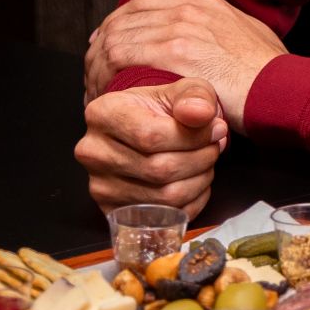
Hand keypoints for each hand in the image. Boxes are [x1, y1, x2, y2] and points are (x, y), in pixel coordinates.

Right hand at [76, 78, 229, 216]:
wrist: (145, 130)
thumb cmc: (162, 109)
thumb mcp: (182, 90)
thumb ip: (195, 96)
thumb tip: (202, 114)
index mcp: (103, 114)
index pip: (151, 136)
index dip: (193, 137)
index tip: (216, 129)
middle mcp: (93, 152)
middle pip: (159, 170)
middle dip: (200, 159)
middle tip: (214, 147)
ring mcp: (100, 186)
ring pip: (165, 197)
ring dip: (199, 181)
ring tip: (206, 163)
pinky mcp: (113, 212)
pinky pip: (164, 218)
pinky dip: (191, 203)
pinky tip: (195, 182)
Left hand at [85, 0, 287, 130]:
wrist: (283, 87)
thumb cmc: (269, 71)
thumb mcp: (246, 28)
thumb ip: (215, 10)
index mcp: (202, 3)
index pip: (141, 4)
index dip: (116, 23)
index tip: (102, 44)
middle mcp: (187, 8)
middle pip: (123, 19)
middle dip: (99, 47)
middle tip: (92, 72)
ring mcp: (180, 29)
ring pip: (116, 38)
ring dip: (98, 65)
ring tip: (95, 90)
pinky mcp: (175, 54)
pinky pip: (121, 58)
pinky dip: (105, 75)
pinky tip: (104, 94)